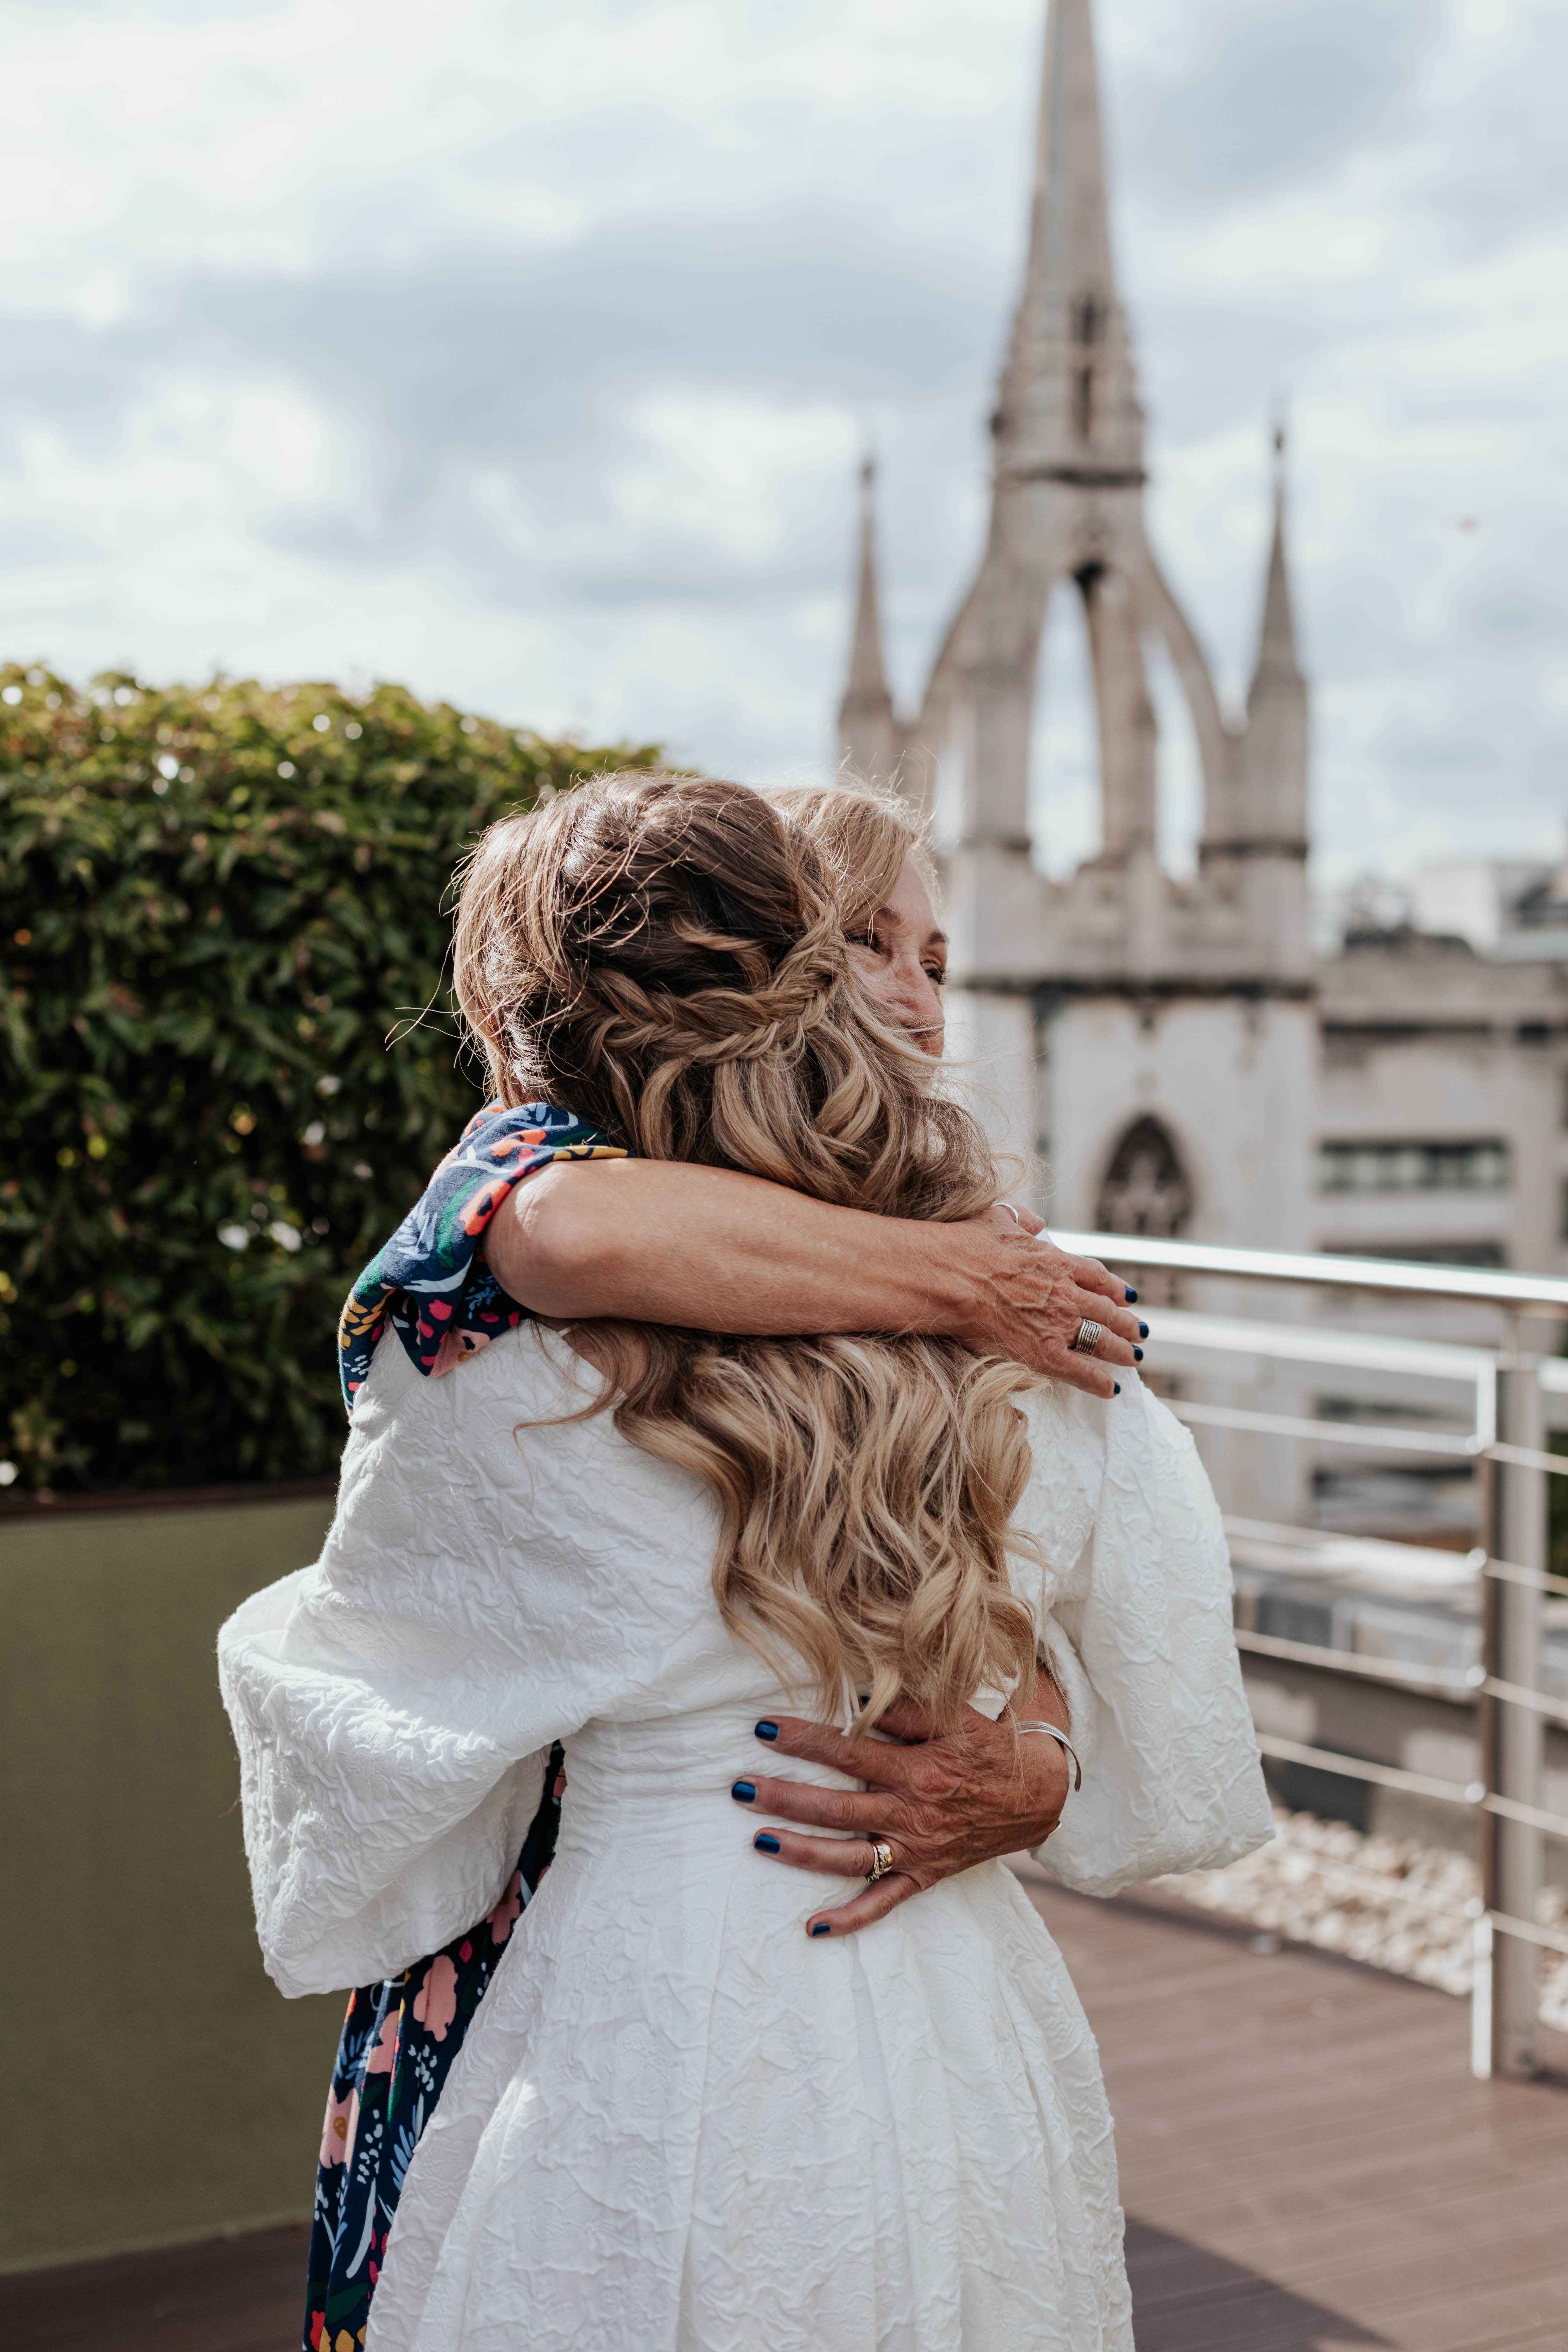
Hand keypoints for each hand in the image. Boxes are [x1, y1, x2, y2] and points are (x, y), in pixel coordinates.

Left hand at [735, 1669, 1070, 1935]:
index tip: (763, 1728)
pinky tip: (813, 1928)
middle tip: (738, 1787)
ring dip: (801, 1852)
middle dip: (785, 1797)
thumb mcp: (953, 1716)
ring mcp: (916, 1850)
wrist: (1037, 1792)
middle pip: (837, 1808)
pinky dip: (851, 1919)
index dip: (804, 1739)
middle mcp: (911, 1815)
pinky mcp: (924, 1875)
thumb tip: (855, 1690)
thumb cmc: (989, 1745)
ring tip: (758, 1841)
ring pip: (849, 1858)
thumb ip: (904, 1706)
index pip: (848, 1752)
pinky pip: (884, 1903)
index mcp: (916, 1770)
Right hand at [951, 1212, 1144, 1399]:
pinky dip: (1100, 1381)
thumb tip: (1036, 1222)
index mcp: (1057, 1262)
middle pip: (1107, 1311)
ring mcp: (1058, 1324)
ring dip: (1123, 1350)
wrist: (951, 1278)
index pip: (1098, 1277)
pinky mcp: (1045, 1353)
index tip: (1127, 1296)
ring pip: (1102, 1339)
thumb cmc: (967, 1247)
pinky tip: (1112, 1388)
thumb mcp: (999, 1219)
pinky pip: (1082, 1371)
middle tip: (1140, 1331)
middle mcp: (1066, 1293)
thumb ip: (1022, 1220)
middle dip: (1127, 1323)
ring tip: (1135, 1357)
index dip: (1115, 1288)